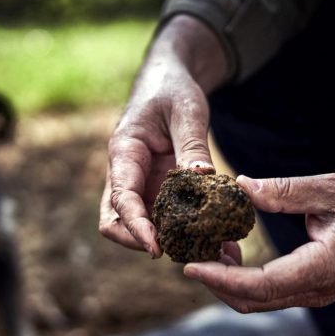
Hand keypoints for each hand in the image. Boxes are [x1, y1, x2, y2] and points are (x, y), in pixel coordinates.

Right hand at [99, 15, 230, 256]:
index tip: (156, 247)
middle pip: (115, 222)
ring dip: (168, 242)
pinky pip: (165, 219)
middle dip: (140, 242)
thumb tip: (202, 179)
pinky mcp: (158, 192)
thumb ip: (192, 145)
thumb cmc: (172, 90)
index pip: (120, 199)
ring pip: (140, 226)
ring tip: (210, 252)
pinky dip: (186, 233)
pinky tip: (219, 240)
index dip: (135, 226)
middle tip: (181, 253)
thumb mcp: (187, 110)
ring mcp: (141, 186)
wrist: (168, 82)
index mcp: (124, 153)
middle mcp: (126, 175)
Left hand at [183, 174, 334, 312]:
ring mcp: (312, 295)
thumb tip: (240, 186)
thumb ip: (286, 191)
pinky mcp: (308, 290)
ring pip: (257, 301)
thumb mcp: (331, 189)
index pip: (260, 285)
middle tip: (188, 257)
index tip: (191, 266)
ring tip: (205, 252)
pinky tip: (229, 255)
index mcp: (320, 269)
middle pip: (252, 300)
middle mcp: (314, 291)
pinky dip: (241, 280)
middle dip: (215, 282)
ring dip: (226, 282)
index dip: (221, 278)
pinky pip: (267, 294)